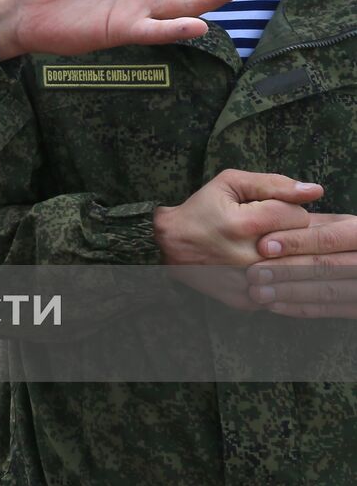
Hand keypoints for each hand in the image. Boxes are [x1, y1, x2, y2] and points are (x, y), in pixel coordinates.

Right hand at [153, 169, 322, 308]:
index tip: (267, 212)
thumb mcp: (230, 183)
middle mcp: (248, 257)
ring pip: (294, 268)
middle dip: (288, 234)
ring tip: (262, 247)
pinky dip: (274, 276)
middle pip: (300, 245)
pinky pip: (281, 288)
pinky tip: (255, 266)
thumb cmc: (202, 208)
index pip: (298, 217)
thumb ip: (274, 183)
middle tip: (265, 230)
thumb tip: (316, 190)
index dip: (286, 211)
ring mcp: (247, 283)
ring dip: (284, 256)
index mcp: (244, 224)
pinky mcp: (246, 301)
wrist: (170, 244)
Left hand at [246, 214, 356, 317]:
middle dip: (286, 270)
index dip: (295, 242)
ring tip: (257, 291)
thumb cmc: (342, 238)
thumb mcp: (334, 224)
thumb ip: (308, 223)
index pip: (327, 238)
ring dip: (289, 292)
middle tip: (253, 273)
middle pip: (326, 266)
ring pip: (327, 291)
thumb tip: (268, 217)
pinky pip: (329, 310)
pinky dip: (300, 308)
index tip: (262, 246)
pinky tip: (274, 305)